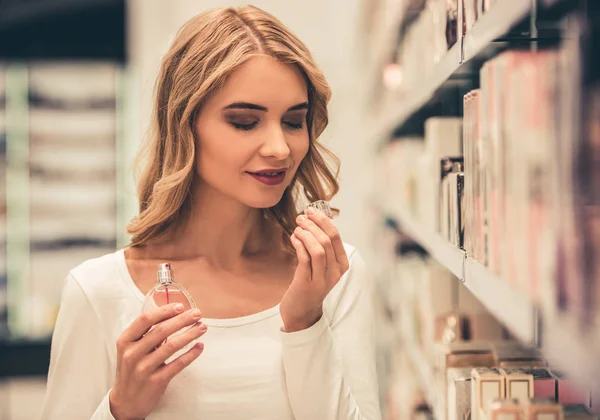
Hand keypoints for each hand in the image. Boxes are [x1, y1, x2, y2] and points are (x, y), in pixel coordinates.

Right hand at [109, 304, 207, 419]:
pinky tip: (199, 346)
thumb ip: (146, 333)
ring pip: (171, 346)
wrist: (126, 402)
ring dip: (190, 334)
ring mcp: (144, 368)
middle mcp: (132, 354)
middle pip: (161, 331)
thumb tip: (171, 313)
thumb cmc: (131, 370)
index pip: (145, 320)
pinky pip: (178, 364)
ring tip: (202, 327)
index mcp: (125, 341)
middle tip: (197, 314)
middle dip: (182, 320)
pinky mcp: (156, 381)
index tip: (180, 306)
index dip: (164, 311)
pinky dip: (191, 354)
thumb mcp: (130, 349)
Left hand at [280, 207, 349, 332]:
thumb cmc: (310, 284)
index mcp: (341, 265)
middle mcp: (335, 273)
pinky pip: (305, 259)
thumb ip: (322, 248)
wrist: (301, 312)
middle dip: (313, 224)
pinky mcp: (307, 284)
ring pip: (319, 249)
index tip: (312, 211)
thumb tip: (314, 220)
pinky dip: (299, 244)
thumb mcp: (321, 266)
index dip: (324, 221)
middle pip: (327, 241)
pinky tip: (293, 238)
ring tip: (297, 227)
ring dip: (306, 234)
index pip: (336, 237)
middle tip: (301, 217)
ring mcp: (322, 280)